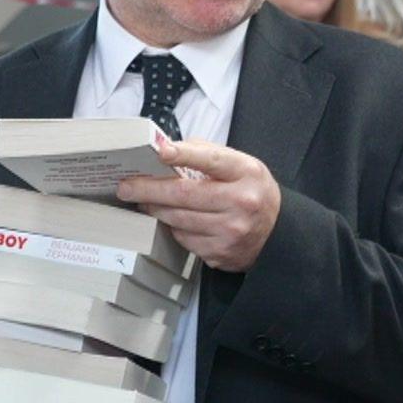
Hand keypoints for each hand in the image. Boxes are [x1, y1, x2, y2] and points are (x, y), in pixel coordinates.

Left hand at [117, 139, 279, 272]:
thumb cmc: (251, 192)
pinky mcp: (220, 253)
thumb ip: (206, 154)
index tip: (160, 151)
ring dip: (155, 209)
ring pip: (178, 219)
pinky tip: (170, 219)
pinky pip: (184, 239)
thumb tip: (166, 149)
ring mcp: (230, 231)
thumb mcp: (241, 165)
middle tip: (126, 186)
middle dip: (148, 189)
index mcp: (246, 173)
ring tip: (142, 200)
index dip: (183, 155)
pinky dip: (173, 228)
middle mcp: (241, 202)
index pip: (211, 160)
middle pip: (183, 194)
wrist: (276, 233)